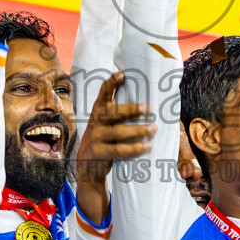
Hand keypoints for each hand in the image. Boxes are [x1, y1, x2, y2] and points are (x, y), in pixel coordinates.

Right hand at [75, 72, 155, 186]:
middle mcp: (95, 122)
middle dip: (130, 109)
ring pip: (118, 132)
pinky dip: (134, 148)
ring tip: (154, 129)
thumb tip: (144, 101)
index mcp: (98, 111)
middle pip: (112, 112)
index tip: (122, 74)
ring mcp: (96, 137)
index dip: (111, 83)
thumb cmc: (104, 139)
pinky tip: (147, 146)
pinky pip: (119, 150)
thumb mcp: (105, 123)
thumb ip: (117, 113)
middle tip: (148, 108)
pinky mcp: (99, 152)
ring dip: (138, 130)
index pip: (103, 94)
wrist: (86, 165)